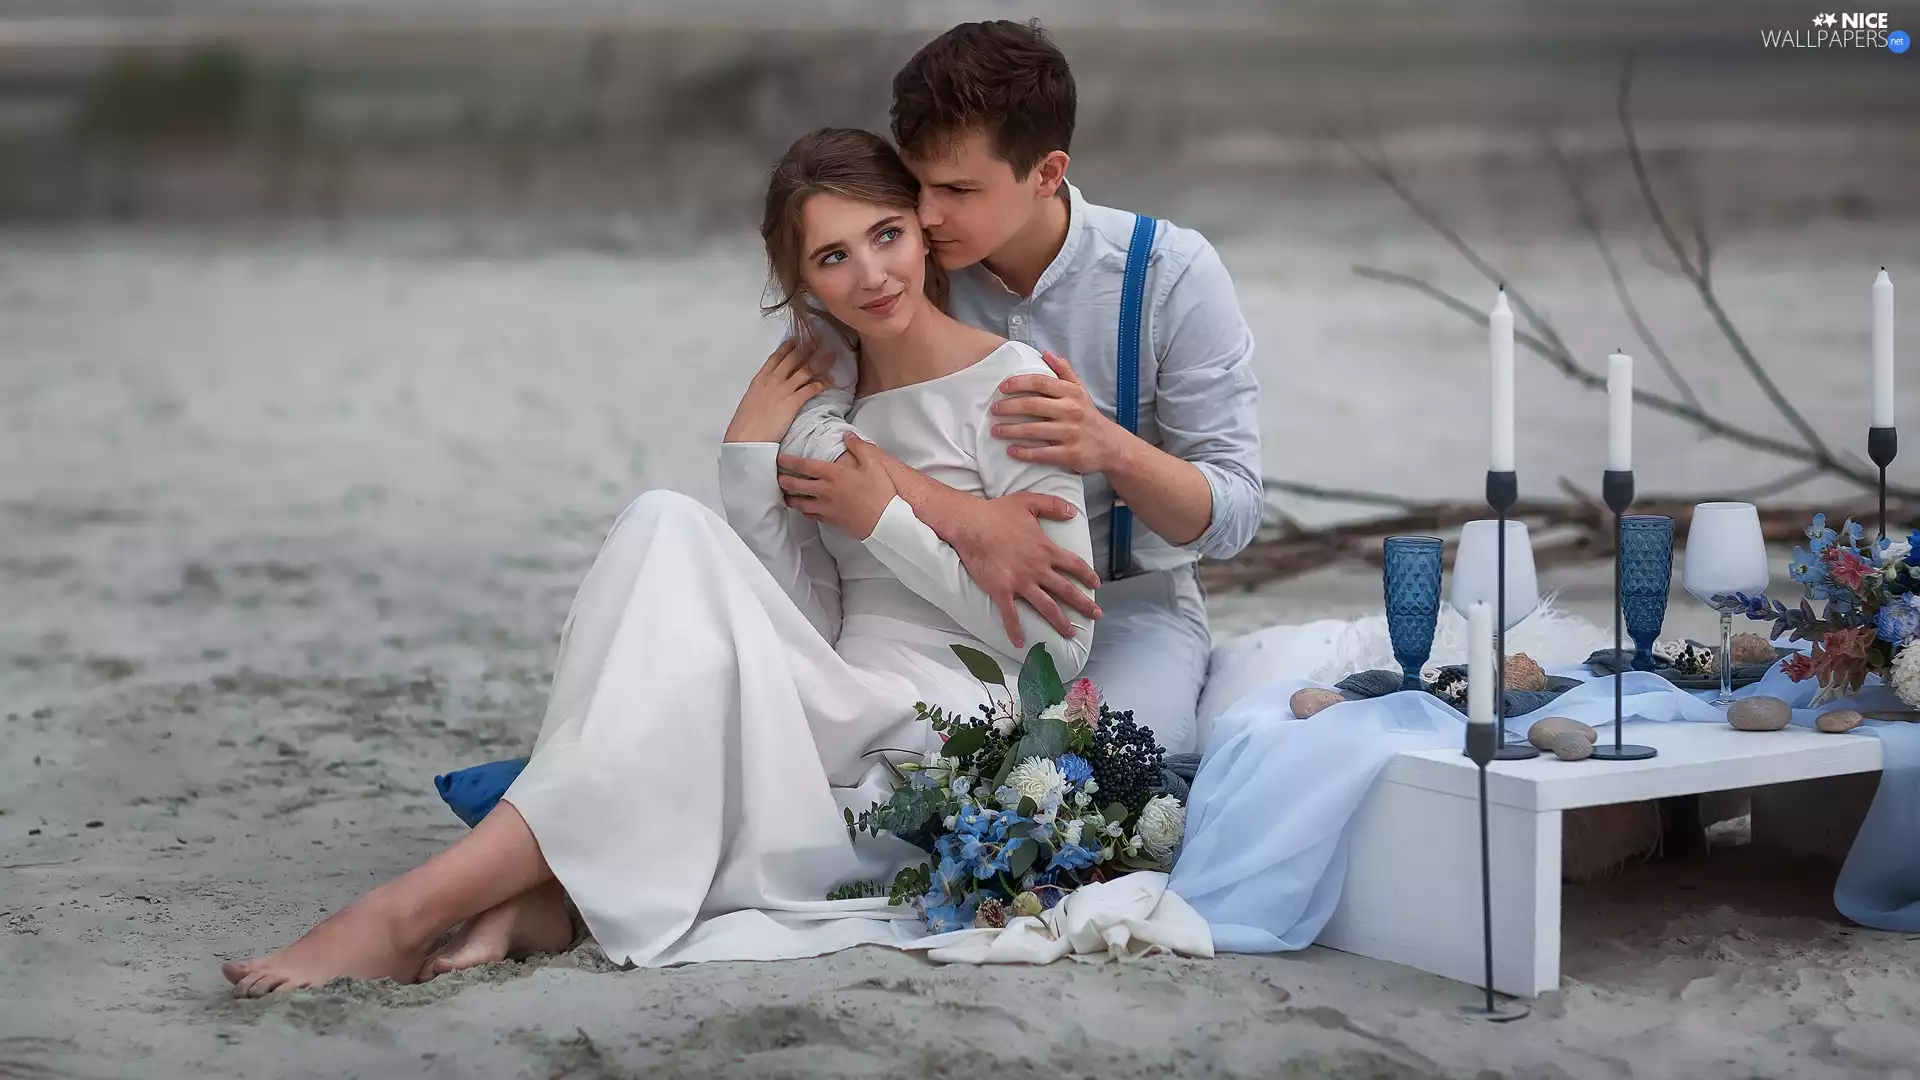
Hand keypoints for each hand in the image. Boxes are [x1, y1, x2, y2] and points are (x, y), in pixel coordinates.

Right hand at [724, 339, 829, 444]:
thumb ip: (761, 393)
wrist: (746, 437)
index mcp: (760, 379)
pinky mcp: (793, 402)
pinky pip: (811, 389)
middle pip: (793, 359)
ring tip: (831, 356)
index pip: (776, 357)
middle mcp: (772, 380)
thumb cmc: (745, 424)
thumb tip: (767, 394)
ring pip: (805, 370)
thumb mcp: (750, 401)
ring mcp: (783, 390)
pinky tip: (830, 382)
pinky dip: (822, 384)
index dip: (787, 347)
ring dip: (820, 362)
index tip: (795, 339)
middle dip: (807, 348)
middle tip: (818, 341)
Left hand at [777, 434, 898, 539]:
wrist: (886, 522)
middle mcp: (826, 491)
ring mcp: (827, 508)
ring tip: (784, 496)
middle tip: (777, 477)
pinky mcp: (832, 521)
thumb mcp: (874, 464)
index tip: (780, 458)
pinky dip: (805, 512)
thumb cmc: (882, 493)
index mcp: (834, 475)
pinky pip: (812, 516)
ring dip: (790, 499)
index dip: (790, 461)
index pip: (805, 466)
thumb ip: (859, 447)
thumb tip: (848, 436)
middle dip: (784, 481)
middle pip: (797, 486)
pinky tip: (804, 511)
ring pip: (801, 504)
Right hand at [949, 493, 1101, 646]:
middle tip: (1096, 615)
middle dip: (1084, 604)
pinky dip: (1015, 630)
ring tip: (1070, 633)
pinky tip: (1020, 643)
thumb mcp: (1029, 502)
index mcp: (1046, 549)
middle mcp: (1038, 569)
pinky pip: (1010, 615)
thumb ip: (1053, 506)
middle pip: (1066, 590)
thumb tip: (1072, 512)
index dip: (1087, 575)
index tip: (1096, 585)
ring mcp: (1021, 582)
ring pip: (1047, 607)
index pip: (1074, 565)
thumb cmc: (997, 512)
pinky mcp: (1001, 590)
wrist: (971, 524)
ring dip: (1060, 622)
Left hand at [989, 350, 1127, 473]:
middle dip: (1009, 407)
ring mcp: (1070, 434)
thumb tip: (1046, 353)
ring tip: (995, 430)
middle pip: (1033, 405)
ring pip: (1034, 430)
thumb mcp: (1081, 391)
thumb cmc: (1088, 416)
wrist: (1111, 446)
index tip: (1002, 387)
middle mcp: (1071, 411)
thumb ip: (1064, 372)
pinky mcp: (1070, 455)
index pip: (1041, 382)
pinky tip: (1010, 451)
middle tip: (994, 410)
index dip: (1019, 383)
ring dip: (1011, 430)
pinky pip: (1042, 454)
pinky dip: (1024, 453)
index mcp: (1072, 393)